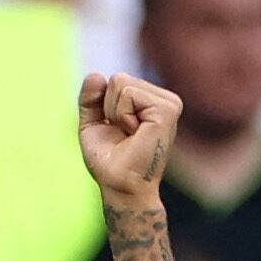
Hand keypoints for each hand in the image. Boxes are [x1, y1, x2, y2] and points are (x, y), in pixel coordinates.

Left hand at [78, 72, 181, 202]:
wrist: (120, 185)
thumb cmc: (109, 161)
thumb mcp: (92, 123)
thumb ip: (91, 98)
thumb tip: (96, 74)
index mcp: (151, 102)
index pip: (117, 80)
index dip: (105, 106)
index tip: (118, 131)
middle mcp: (164, 100)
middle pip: (119, 78)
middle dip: (110, 107)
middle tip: (124, 134)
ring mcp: (169, 104)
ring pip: (122, 82)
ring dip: (115, 113)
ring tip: (130, 135)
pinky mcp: (167, 110)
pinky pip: (128, 93)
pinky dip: (122, 115)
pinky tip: (135, 133)